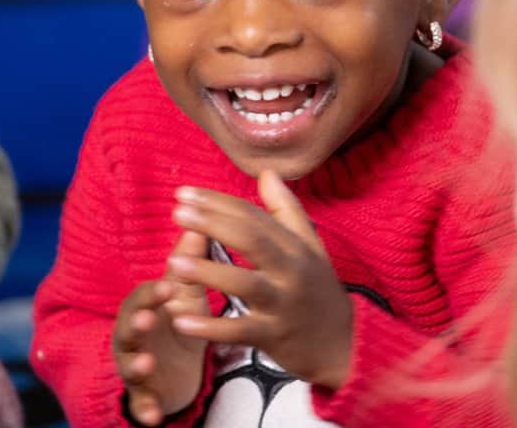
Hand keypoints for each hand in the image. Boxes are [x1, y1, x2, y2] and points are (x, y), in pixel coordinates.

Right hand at [114, 230, 211, 425]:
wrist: (175, 372)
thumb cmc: (178, 325)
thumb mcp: (184, 296)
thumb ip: (188, 264)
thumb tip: (198, 220)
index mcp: (145, 309)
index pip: (144, 297)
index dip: (154, 293)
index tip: (169, 286)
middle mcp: (134, 337)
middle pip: (128, 328)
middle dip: (136, 323)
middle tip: (148, 320)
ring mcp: (136, 367)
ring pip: (129, 365)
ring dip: (136, 364)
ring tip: (147, 362)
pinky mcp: (144, 396)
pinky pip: (141, 405)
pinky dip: (145, 410)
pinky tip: (153, 417)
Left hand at [168, 171, 352, 388]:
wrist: (342, 344)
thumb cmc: (318, 290)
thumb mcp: (311, 247)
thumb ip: (287, 210)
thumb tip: (267, 173)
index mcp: (296, 246)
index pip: (255, 216)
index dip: (219, 203)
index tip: (185, 193)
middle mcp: (290, 271)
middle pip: (252, 240)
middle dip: (213, 224)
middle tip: (178, 212)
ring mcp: (282, 304)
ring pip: (244, 283)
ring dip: (208, 272)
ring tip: (174, 262)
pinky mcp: (273, 336)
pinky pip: (239, 330)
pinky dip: (210, 327)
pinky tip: (181, 321)